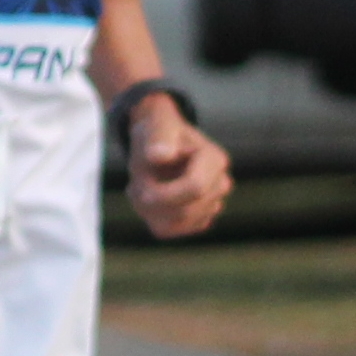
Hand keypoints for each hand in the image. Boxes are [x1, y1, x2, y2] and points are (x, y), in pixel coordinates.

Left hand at [124, 97, 230, 238]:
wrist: (160, 142)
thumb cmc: (158, 132)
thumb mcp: (156, 125)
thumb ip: (159, 136)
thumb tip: (160, 155)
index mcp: (215, 160)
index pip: (195, 188)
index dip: (166, 194)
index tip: (141, 188)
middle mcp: (220, 185)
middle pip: (185, 212)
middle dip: (154, 203)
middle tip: (135, 183)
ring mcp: (212, 204)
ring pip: (174, 224)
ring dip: (148, 210)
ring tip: (140, 187)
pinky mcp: (198, 219)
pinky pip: (169, 230)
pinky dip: (151, 217)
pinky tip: (149, 199)